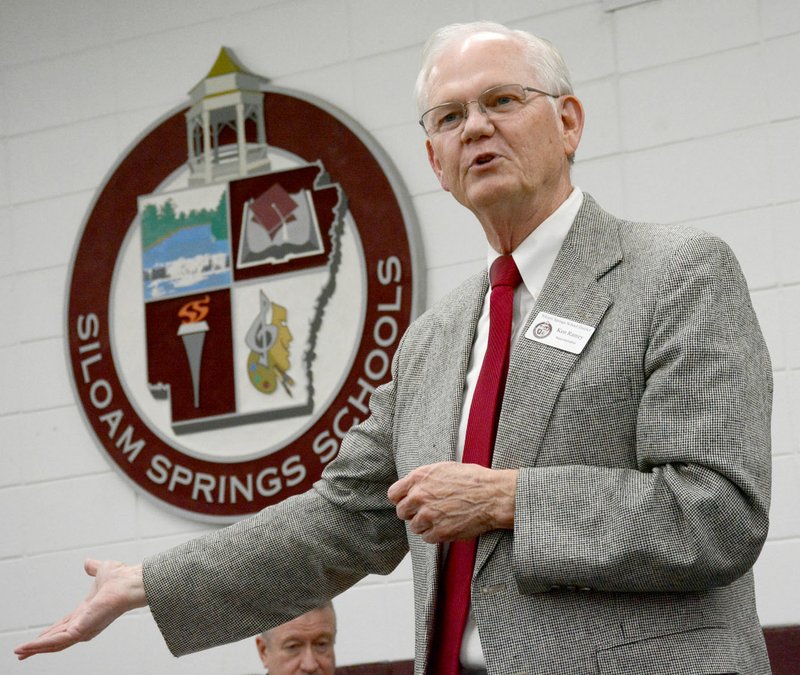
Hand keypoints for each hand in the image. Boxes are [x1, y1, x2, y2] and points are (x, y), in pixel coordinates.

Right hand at [14, 559, 146, 659]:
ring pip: (54, 643)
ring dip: (35, 648)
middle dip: (38, 646)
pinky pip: (57, 641)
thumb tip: (88, 562)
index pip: (63, 626)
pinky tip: (27, 648)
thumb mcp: (101, 571)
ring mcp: (83, 629)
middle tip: (21, 653)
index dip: (48, 632)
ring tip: (19, 653)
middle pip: (56, 639)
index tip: (35, 637)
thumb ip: (93, 568)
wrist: (131, 583)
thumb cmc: (122, 578)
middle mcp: (84, 623)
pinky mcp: (81, 630)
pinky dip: (40, 646)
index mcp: (86, 612)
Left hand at [387, 462, 516, 542]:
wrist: (492, 495)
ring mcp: (428, 515)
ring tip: (441, 518)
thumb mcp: (444, 469)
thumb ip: (424, 479)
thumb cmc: (474, 480)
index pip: (394, 494)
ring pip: (415, 527)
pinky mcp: (439, 531)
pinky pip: (427, 538)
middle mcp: (420, 496)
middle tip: (427, 512)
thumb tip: (415, 487)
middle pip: (402, 512)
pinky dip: (436, 535)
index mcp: (419, 478)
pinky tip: (447, 526)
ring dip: (425, 525)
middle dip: (413, 513)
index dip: (402, 499)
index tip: (408, 502)